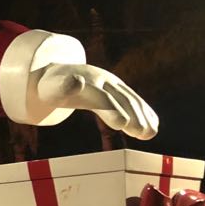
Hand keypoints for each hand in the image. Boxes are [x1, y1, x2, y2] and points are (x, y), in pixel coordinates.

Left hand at [36, 63, 158, 139]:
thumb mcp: (52, 88)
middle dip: (133, 115)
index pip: (101, 97)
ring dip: (142, 115)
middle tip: (142, 133)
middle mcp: (102, 79)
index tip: (122, 123)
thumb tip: (77, 82)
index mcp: (85, 81)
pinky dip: (144, 111)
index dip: (112, 110)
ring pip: (130, 99)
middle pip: (120, 98)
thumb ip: (64, 87)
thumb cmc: (51, 87)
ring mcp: (111, 82)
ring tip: (150, 133)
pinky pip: (133, 99)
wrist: (57, 71)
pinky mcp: (117, 88)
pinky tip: (153, 125)